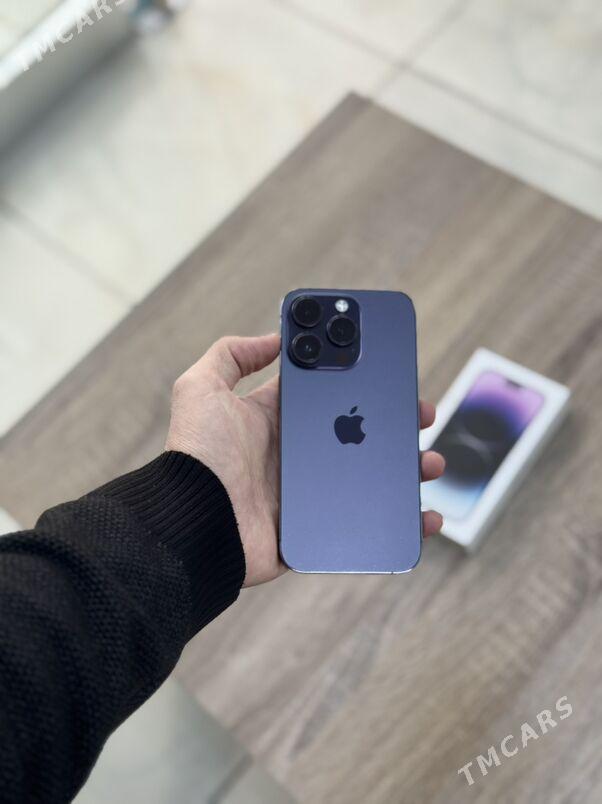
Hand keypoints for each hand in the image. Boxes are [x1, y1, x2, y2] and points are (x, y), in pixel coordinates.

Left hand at [165, 335, 443, 586]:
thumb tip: (274, 336)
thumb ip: (231, 354)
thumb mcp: (202, 388)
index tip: (389, 370)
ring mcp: (309, 492)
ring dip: (407, 468)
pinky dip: (400, 520)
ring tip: (429, 462)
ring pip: (371, 476)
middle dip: (394, 422)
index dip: (360, 382)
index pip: (329, 394)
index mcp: (278, 420)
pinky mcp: (316, 528)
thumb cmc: (196, 456)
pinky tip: (423, 514)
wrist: (192, 525)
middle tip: (420, 413)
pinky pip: (367, 521)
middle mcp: (296, 454)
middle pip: (359, 432)